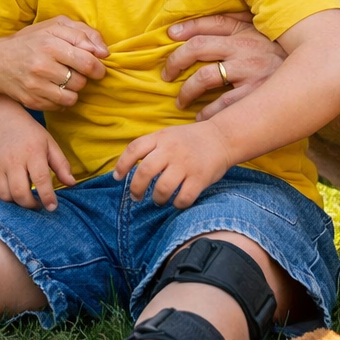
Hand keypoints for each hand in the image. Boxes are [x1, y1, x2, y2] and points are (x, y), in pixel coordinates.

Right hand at [0, 16, 107, 109]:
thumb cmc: (31, 41)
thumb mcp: (54, 27)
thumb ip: (83, 33)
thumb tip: (104, 52)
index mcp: (49, 44)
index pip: (87, 61)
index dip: (98, 66)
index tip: (98, 66)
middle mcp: (41, 66)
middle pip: (81, 81)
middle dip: (85, 78)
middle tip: (78, 71)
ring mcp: (35, 86)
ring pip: (73, 96)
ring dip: (74, 89)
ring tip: (65, 79)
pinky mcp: (32, 101)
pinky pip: (61, 106)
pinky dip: (63, 99)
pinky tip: (55, 88)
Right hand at [0, 116, 75, 210]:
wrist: (3, 124)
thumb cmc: (31, 136)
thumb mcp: (50, 144)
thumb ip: (61, 165)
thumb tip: (71, 183)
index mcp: (32, 152)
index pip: (40, 179)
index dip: (47, 196)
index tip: (52, 207)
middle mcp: (13, 159)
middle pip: (19, 192)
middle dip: (30, 204)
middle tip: (38, 204)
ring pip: (5, 195)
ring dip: (16, 202)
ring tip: (25, 196)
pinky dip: (2, 198)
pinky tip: (11, 191)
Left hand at [113, 123, 232, 207]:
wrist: (222, 137)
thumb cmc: (190, 140)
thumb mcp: (168, 135)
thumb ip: (151, 147)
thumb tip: (128, 168)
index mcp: (161, 137)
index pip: (134, 149)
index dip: (122, 165)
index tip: (117, 178)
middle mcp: (171, 149)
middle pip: (145, 171)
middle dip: (136, 188)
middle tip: (136, 197)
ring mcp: (186, 164)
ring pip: (163, 188)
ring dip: (157, 198)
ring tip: (158, 200)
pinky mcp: (200, 177)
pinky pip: (183, 198)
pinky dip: (177, 204)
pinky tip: (177, 202)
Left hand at [164, 13, 285, 119]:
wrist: (316, 74)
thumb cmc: (282, 54)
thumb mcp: (264, 32)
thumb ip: (238, 24)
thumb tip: (206, 23)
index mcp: (246, 31)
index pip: (211, 24)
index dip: (187, 28)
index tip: (170, 35)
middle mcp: (244, 48)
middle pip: (198, 48)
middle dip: (177, 61)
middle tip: (167, 74)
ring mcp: (249, 71)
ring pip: (205, 78)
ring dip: (187, 91)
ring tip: (181, 100)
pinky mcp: (255, 94)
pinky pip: (223, 105)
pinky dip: (207, 113)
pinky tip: (201, 117)